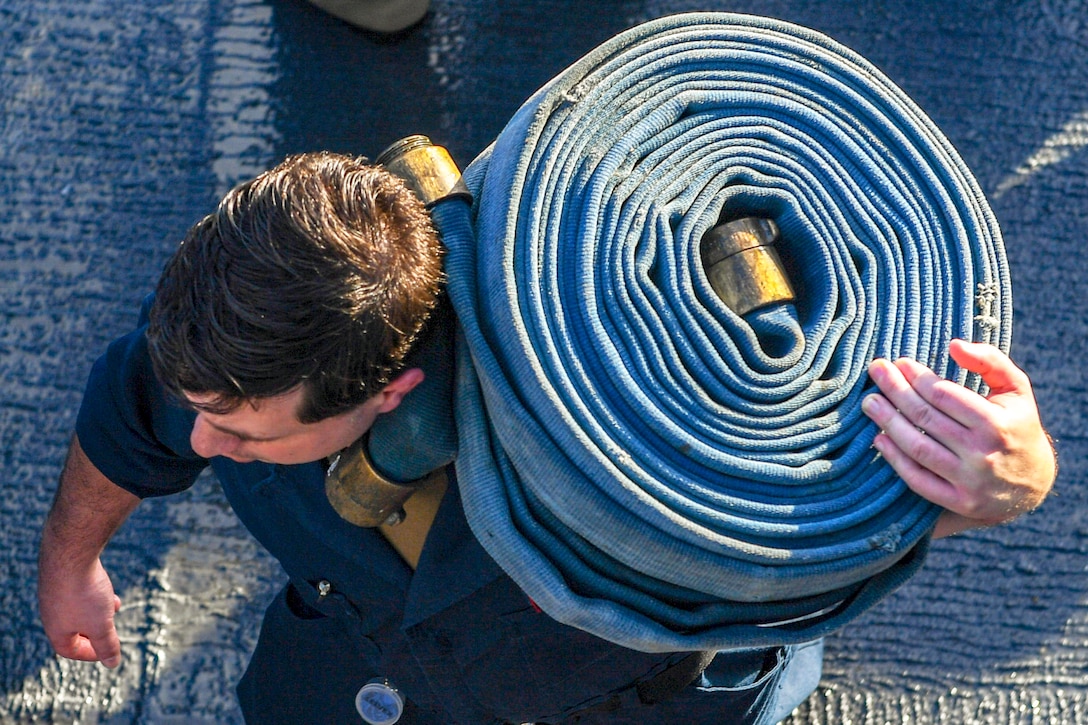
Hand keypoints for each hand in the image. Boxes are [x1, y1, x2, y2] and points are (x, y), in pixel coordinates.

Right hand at [38, 554, 123, 667]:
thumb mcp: (102, 624)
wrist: (71, 553)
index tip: (108, 652)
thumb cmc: (85, 594)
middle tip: (111, 630)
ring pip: (78, 608)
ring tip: (114, 607)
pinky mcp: (62, 575)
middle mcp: (51, 611)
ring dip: (98, 611)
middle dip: (95, 630)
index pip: (69, 650)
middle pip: (73, 628)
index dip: (89, 654)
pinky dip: (95, 594)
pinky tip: (108, 589)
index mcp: (56, 629)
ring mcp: (55, 592)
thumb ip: (107, 645)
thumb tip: (113, 663)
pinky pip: (78, 591)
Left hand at [862, 339, 1055, 537]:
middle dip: (895, 391)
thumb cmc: (1016, 425)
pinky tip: (878, 438)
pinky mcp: (958, 501)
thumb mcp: (1016, 389)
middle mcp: (983, 454)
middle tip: (875, 372)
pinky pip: (918, 480)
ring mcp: (970, 481)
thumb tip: (954, 345)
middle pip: (926, 418)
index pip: (944, 395)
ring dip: (888, 422)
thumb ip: (990, 361)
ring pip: (918, 448)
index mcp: (997, 423)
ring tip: (870, 402)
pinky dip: (895, 459)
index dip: (917, 377)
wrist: (1033, 482)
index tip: (899, 362)